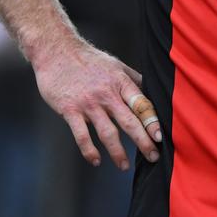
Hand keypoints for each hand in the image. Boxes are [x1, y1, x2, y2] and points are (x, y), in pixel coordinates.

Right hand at [34, 43, 161, 169]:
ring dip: (118, 152)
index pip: (141, 104)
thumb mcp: (115, 64)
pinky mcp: (70, 109)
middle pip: (129, 121)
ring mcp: (88, 103)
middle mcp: (107, 93)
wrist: (57, 51)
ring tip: (124, 166)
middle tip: (153, 157)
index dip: (152, 122)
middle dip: (143, 142)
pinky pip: (82, 135)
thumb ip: (132, 79)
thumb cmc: (89, 59)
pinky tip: (96, 160)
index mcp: (120, 82)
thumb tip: (151, 91)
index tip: (160, 137)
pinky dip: (89, 151)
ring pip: (108, 133)